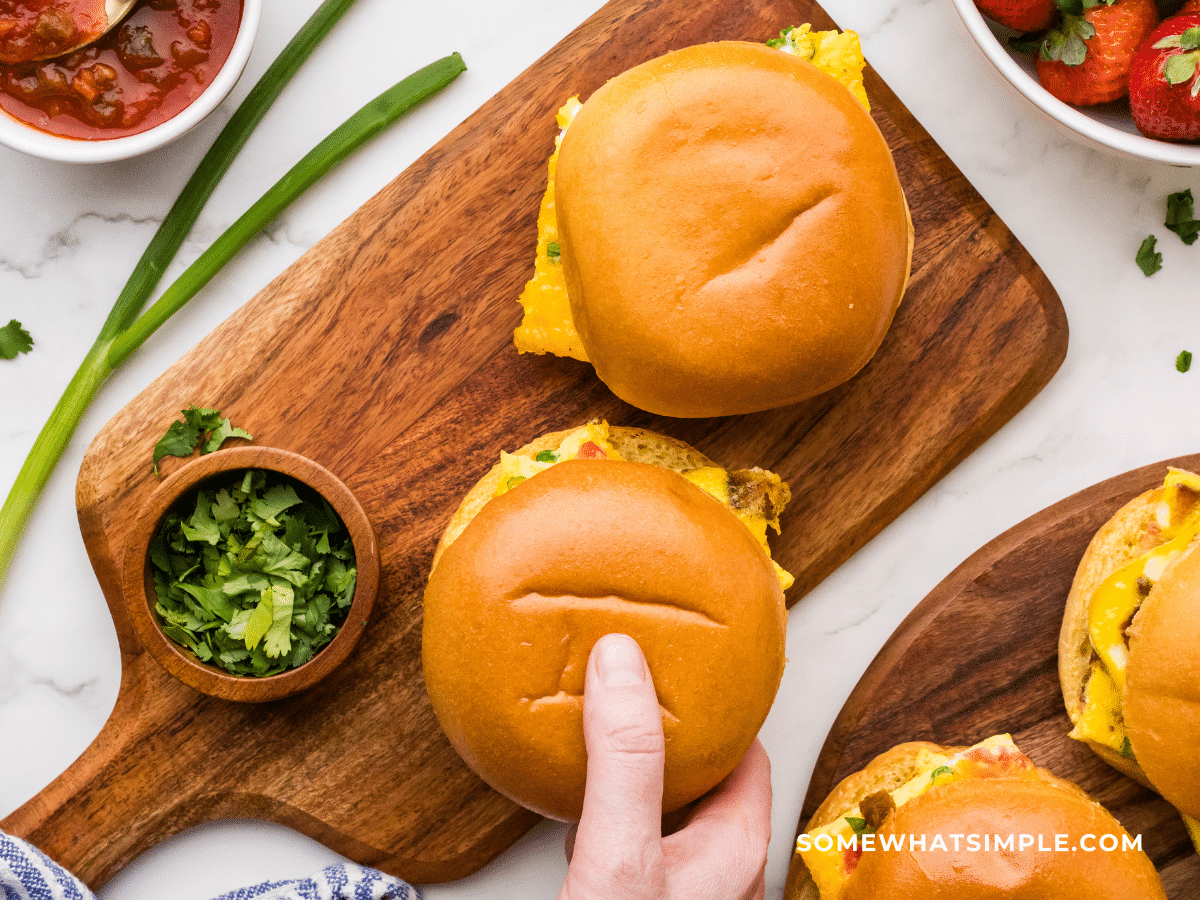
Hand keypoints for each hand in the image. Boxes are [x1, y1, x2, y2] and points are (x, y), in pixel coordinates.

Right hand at [558, 633, 771, 899]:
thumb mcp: (622, 850)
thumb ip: (624, 760)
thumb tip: (621, 662)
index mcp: (736, 846)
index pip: (745, 748)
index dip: (714, 703)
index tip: (676, 664)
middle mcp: (719, 869)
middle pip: (703, 774)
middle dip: (665, 729)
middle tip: (628, 687)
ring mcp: (684, 890)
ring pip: (666, 810)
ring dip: (633, 770)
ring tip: (598, 732)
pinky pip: (633, 842)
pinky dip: (606, 812)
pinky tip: (571, 806)